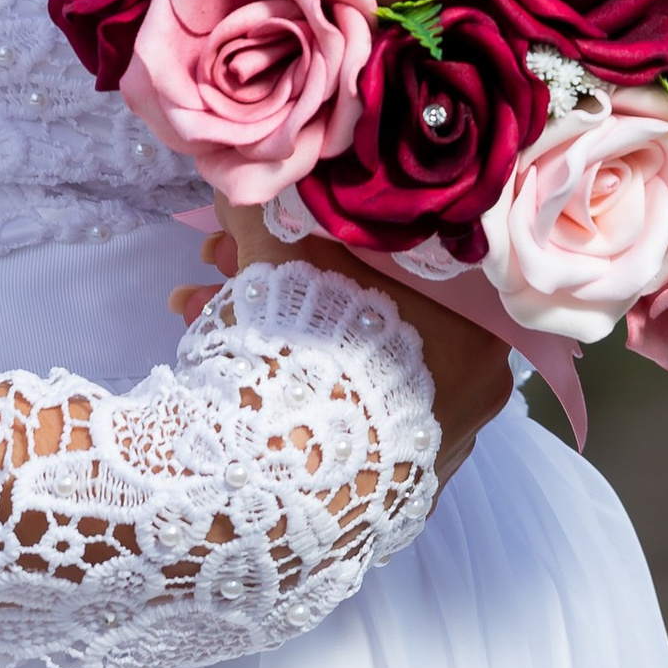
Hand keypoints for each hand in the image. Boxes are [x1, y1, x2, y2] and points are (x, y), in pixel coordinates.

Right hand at [171, 207, 516, 486]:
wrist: (267, 498)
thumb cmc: (298, 365)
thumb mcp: (278, 259)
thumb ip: (269, 207)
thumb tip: (243, 169)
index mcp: (474, 329)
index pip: (401, 255)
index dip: (324, 231)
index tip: (268, 228)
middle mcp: (470, 391)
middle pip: (366, 305)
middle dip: (281, 276)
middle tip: (219, 262)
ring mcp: (432, 446)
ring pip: (346, 359)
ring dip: (269, 325)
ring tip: (193, 308)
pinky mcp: (390, 488)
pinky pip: (340, 411)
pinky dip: (291, 382)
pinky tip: (219, 362)